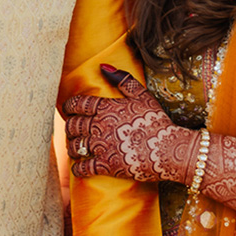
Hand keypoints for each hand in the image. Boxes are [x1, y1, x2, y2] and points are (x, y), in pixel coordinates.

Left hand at [63, 64, 196, 184]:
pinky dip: (78, 168)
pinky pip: (84, 168)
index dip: (69, 106)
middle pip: (73, 125)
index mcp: (106, 108)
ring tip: (74, 148)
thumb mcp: (142, 95)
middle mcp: (100, 126)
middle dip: (69, 128)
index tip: (67, 109)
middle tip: (72, 130)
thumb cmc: (156, 121)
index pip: (78, 104)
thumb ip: (122, 79)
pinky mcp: (107, 166)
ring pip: (75, 146)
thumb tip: (103, 66)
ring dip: (72, 147)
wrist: (168, 148)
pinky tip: (79, 168)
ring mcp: (102, 146)